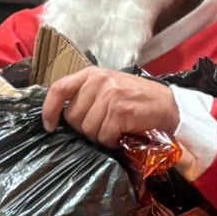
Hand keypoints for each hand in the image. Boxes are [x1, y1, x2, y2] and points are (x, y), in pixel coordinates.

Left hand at [42, 67, 179, 147]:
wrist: (167, 105)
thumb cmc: (136, 98)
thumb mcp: (108, 87)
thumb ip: (86, 95)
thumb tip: (61, 116)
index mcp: (91, 74)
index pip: (59, 89)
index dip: (49, 110)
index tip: (50, 126)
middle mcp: (99, 81)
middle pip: (73, 117)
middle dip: (85, 129)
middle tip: (104, 127)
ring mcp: (110, 94)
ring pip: (88, 130)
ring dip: (101, 137)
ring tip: (115, 130)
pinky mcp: (120, 110)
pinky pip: (104, 137)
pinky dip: (113, 142)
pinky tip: (123, 135)